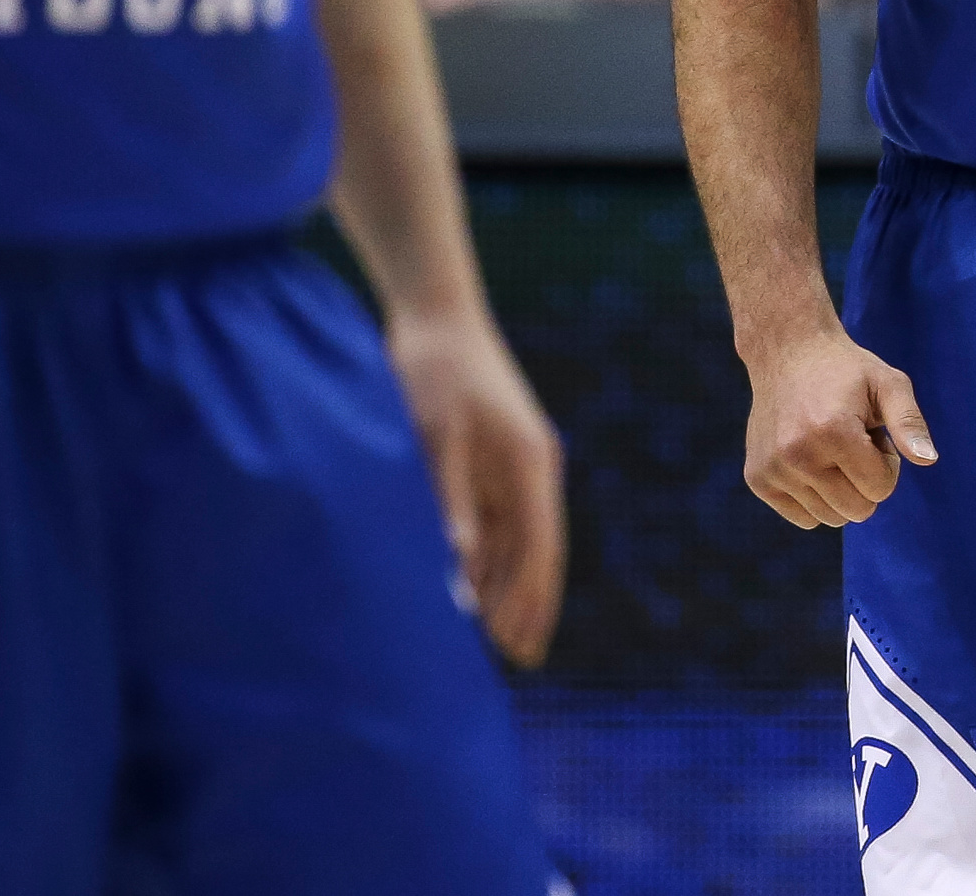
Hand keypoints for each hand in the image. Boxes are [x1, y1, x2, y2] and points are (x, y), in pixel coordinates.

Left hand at [389, 308, 565, 666]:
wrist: (435, 314)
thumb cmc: (436, 369)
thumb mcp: (437, 435)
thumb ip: (449, 498)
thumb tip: (460, 562)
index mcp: (529, 463)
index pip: (540, 547)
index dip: (534, 600)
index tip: (526, 646)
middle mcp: (529, 469)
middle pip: (535, 551)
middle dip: (527, 604)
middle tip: (517, 660)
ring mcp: (510, 465)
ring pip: (516, 542)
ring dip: (508, 587)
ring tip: (497, 640)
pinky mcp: (488, 460)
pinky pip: (494, 521)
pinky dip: (488, 559)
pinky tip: (473, 591)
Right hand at [742, 323, 935, 527]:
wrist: (787, 352)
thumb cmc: (846, 369)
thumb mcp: (888, 383)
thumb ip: (910, 422)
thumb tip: (928, 460)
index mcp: (833, 431)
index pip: (881, 489)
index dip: (886, 463)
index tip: (872, 434)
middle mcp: (797, 455)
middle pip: (857, 511)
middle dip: (864, 481)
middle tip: (852, 442)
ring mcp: (773, 469)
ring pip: (830, 518)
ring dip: (839, 490)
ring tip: (831, 449)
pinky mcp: (757, 479)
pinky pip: (803, 519)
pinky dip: (814, 498)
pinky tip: (810, 461)